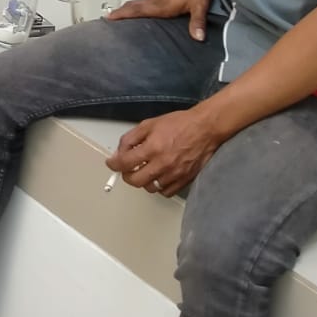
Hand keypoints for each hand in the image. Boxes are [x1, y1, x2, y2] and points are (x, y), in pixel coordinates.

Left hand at [105, 108, 224, 197]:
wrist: (205, 128)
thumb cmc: (179, 124)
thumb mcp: (149, 124)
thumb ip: (131, 138)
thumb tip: (119, 152)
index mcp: (152, 148)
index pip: (125, 163)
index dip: (114, 165)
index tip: (111, 164)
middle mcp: (163, 164)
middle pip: (135, 181)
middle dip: (127, 175)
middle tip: (127, 169)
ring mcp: (175, 174)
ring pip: (150, 188)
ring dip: (143, 180)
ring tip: (145, 171)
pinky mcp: (185, 180)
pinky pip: (166, 192)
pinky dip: (159, 187)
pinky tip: (158, 177)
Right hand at [108, 0, 213, 40]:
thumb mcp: (199, 4)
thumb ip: (197, 22)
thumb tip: (198, 38)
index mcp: (160, 5)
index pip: (136, 11)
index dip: (121, 15)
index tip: (107, 18)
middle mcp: (155, 0)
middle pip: (132, 7)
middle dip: (119, 13)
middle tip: (107, 19)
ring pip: (138, 3)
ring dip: (127, 9)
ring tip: (119, 16)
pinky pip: (145, 0)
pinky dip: (137, 5)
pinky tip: (141, 10)